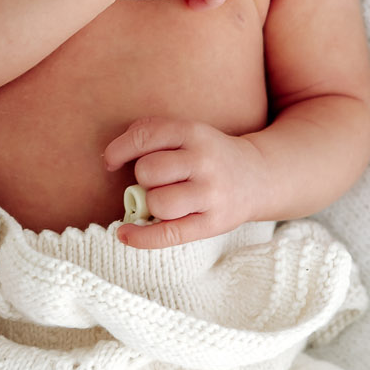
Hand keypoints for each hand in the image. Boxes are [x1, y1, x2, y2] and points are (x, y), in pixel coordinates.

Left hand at [105, 118, 264, 245]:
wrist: (258, 177)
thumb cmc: (207, 155)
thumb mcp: (188, 132)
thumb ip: (150, 132)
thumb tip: (111, 156)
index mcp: (193, 133)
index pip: (145, 137)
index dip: (118, 150)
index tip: (111, 161)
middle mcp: (204, 161)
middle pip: (148, 171)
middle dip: (142, 178)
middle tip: (156, 181)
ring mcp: (211, 193)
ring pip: (158, 202)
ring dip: (150, 204)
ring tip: (162, 201)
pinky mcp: (213, 223)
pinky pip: (169, 234)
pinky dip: (141, 237)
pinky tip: (125, 234)